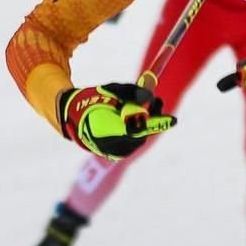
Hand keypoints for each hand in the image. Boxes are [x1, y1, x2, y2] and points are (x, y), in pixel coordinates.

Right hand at [56, 82, 174, 158]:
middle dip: (154, 119)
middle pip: (142, 134)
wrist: (72, 117)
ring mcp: (112, 152)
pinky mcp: (117, 155)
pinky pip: (136, 141)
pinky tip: (131, 120)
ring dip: (146, 123)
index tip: (173, 120)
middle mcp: (108, 144)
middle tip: (158, 101)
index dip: (155, 124)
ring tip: (138, 108)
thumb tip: (151, 98)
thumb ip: (130, 93)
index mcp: (102, 126)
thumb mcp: (111, 90)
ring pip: (141, 138)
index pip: (135, 128)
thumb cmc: (93, 99)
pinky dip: (139, 130)